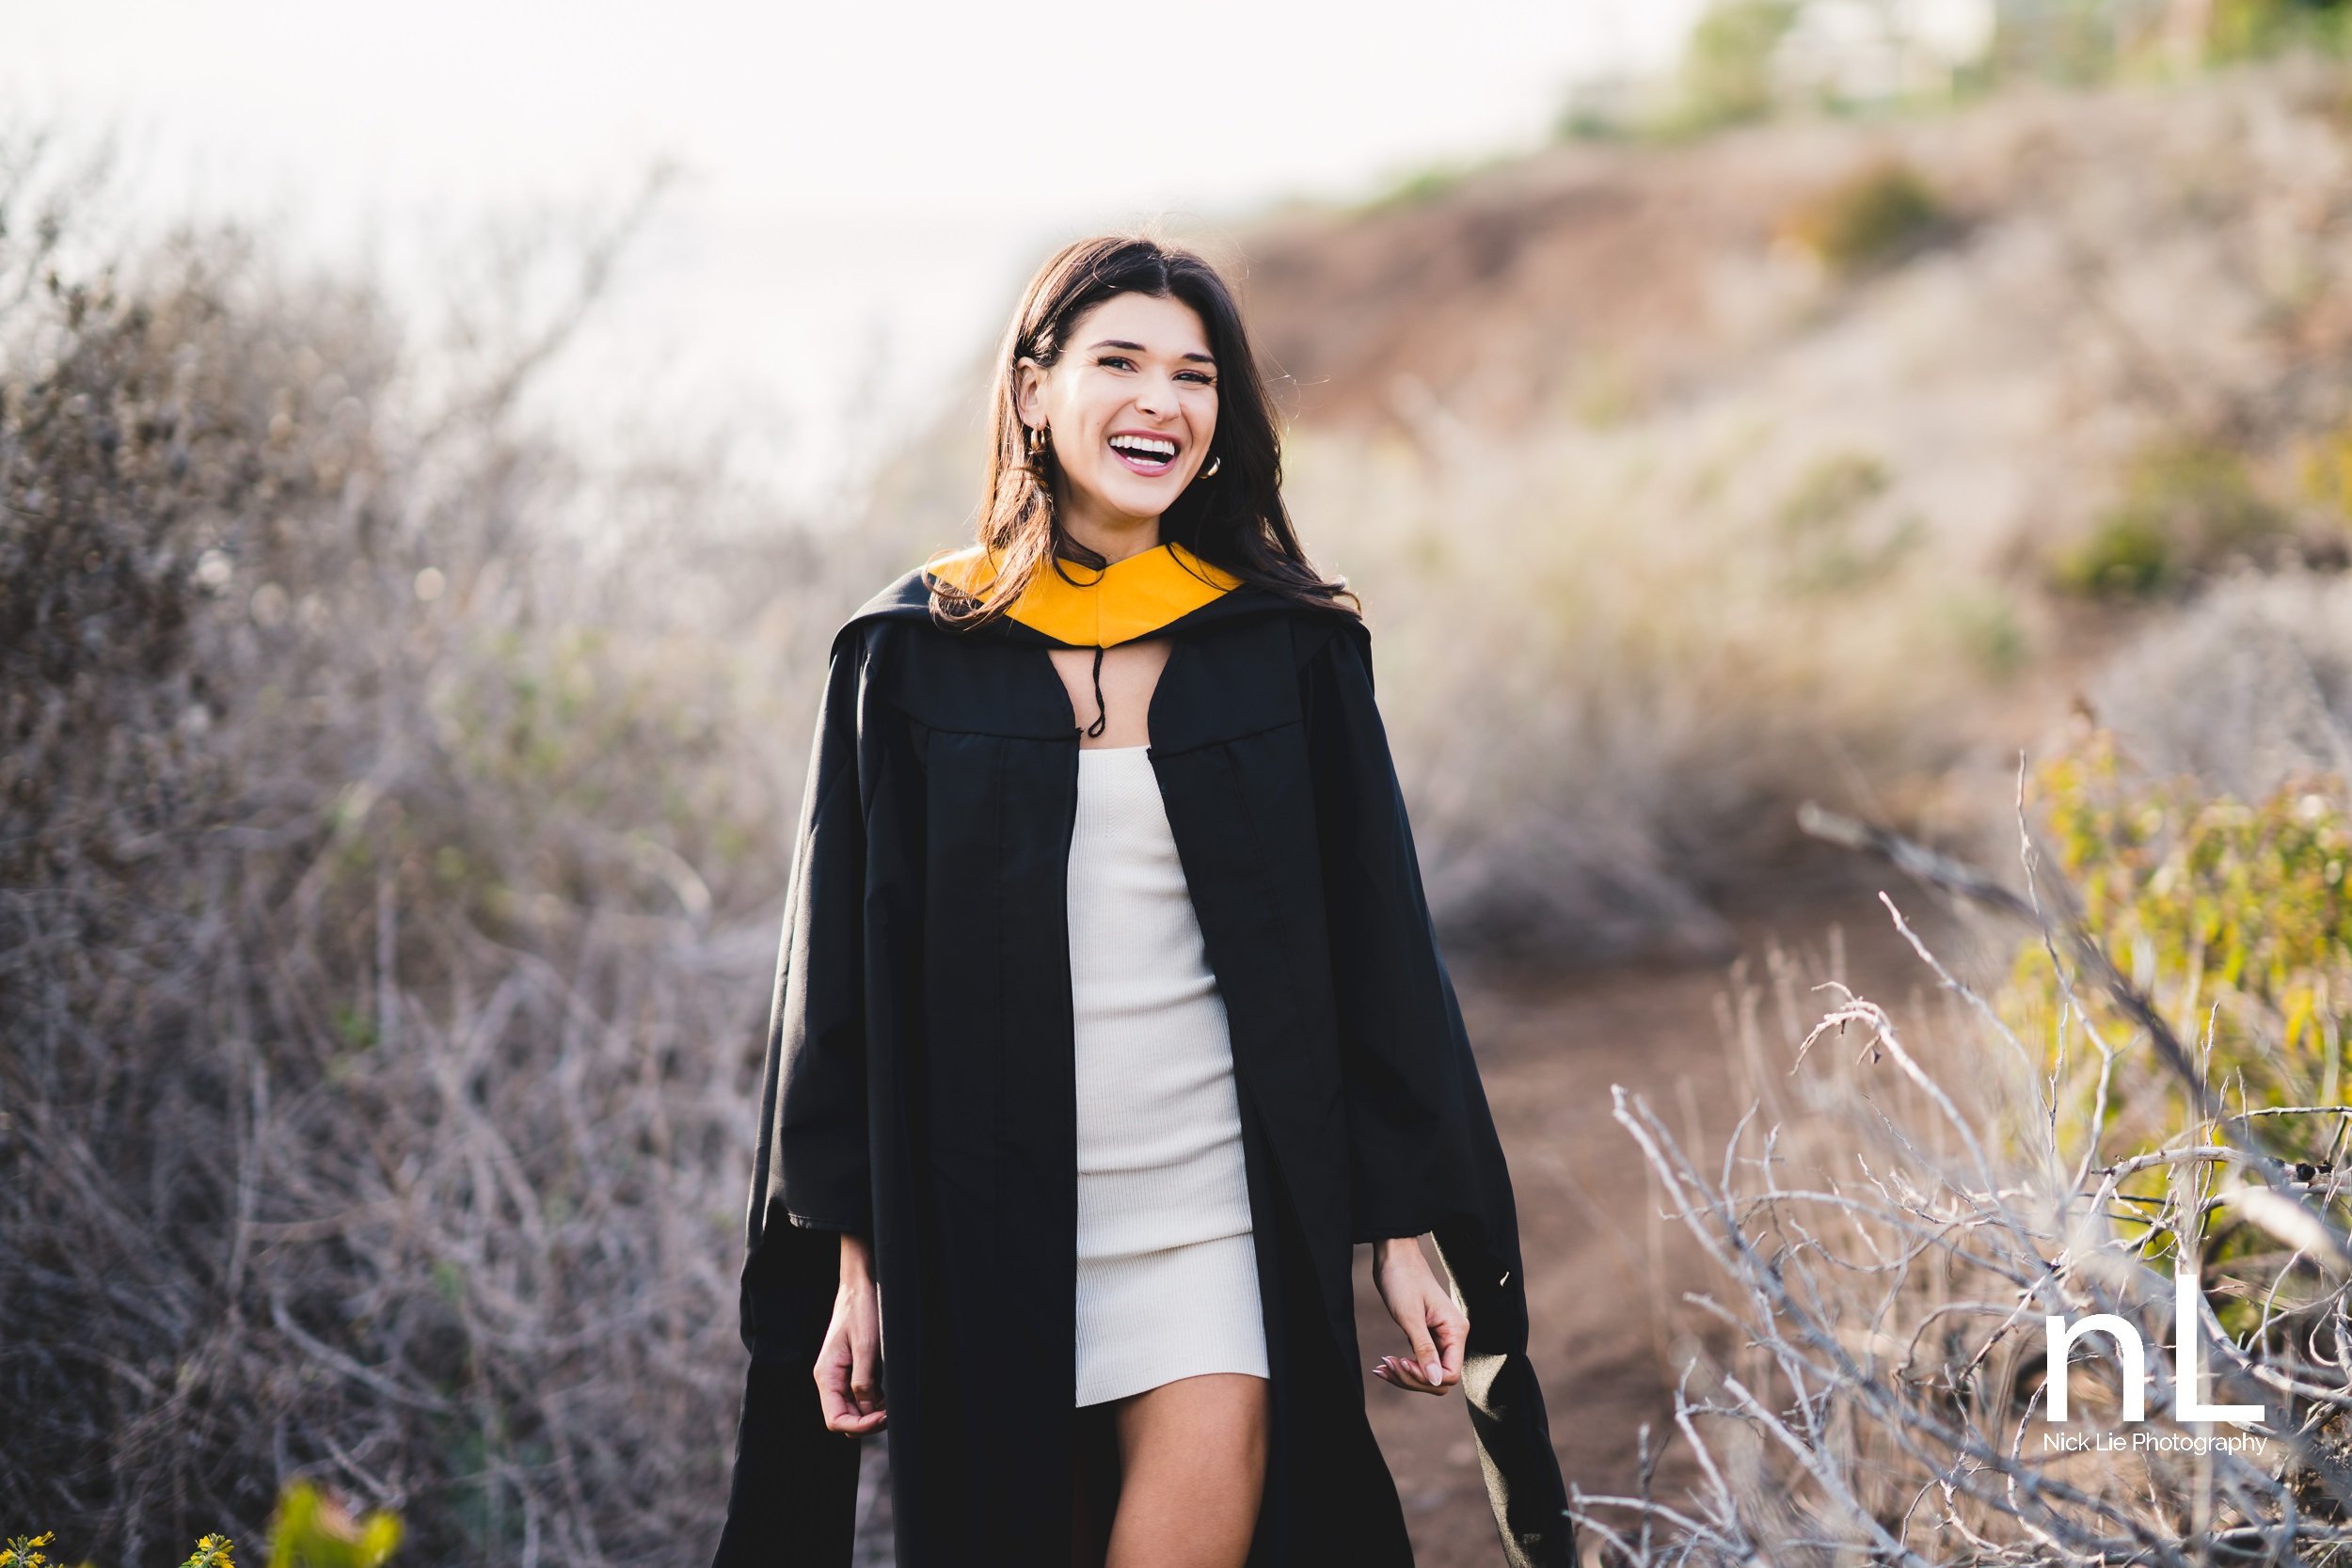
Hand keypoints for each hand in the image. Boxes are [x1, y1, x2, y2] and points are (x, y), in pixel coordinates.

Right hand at [816, 1232, 886, 1434]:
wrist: (861, 1283)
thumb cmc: (862, 1308)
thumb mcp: (866, 1345)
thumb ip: (864, 1381)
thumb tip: (868, 1410)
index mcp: (826, 1375)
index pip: (835, 1420)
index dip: (860, 1426)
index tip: (885, 1417)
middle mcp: (830, 1379)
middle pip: (845, 1418)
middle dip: (868, 1422)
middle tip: (894, 1412)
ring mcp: (840, 1375)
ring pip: (854, 1409)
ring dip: (873, 1412)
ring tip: (895, 1401)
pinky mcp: (851, 1369)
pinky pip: (860, 1395)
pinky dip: (875, 1400)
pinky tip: (890, 1392)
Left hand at [1369, 1234, 1465, 1396]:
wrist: (1394, 1255)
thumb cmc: (1403, 1279)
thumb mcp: (1411, 1317)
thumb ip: (1425, 1350)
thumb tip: (1437, 1382)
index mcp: (1456, 1331)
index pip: (1451, 1374)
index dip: (1427, 1377)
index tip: (1402, 1363)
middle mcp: (1452, 1336)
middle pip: (1439, 1378)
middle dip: (1413, 1379)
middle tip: (1386, 1365)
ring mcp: (1440, 1337)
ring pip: (1429, 1373)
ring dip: (1405, 1375)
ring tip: (1381, 1367)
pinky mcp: (1426, 1336)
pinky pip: (1420, 1362)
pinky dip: (1402, 1366)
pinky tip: (1384, 1364)